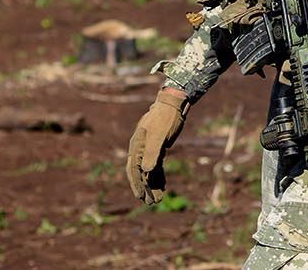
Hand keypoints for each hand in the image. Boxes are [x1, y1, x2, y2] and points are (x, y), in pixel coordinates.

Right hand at [126, 89, 187, 203]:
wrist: (173, 103)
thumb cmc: (165, 118)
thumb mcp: (160, 136)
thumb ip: (152, 154)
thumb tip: (146, 172)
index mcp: (137, 146)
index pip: (134, 170)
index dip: (137, 184)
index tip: (141, 197)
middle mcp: (140, 148)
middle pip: (140, 173)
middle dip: (144, 188)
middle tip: (150, 203)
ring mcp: (148, 148)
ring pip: (149, 171)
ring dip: (153, 184)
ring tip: (158, 199)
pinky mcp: (158, 147)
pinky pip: (156, 165)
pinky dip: (159, 175)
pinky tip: (163, 184)